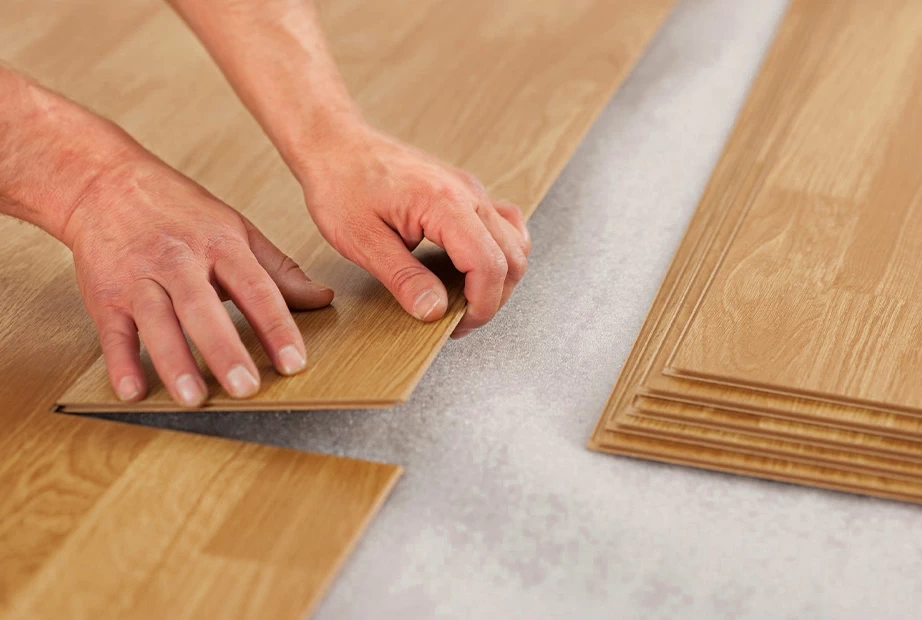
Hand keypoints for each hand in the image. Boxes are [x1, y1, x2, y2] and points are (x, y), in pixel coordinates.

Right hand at [65, 152, 332, 406]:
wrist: (105, 182)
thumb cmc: (178, 210)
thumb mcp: (236, 229)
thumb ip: (279, 270)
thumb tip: (323, 298)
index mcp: (219, 244)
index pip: (255, 288)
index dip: (276, 326)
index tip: (294, 362)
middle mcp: (179, 260)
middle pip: (203, 307)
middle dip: (224, 349)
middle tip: (246, 387)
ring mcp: (139, 278)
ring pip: (157, 320)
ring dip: (174, 361)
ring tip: (193, 397)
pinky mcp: (105, 295)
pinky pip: (113, 332)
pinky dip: (121, 362)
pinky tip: (133, 390)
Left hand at [296, 124, 530, 337]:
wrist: (336, 144)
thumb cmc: (342, 183)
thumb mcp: (362, 240)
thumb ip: (403, 278)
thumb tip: (433, 311)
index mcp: (444, 203)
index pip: (490, 264)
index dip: (482, 305)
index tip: (458, 326)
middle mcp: (467, 194)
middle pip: (512, 256)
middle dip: (492, 298)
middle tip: (459, 320)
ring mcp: (471, 190)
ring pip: (515, 242)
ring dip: (501, 277)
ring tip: (467, 298)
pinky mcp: (466, 191)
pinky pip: (505, 224)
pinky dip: (500, 252)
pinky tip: (475, 267)